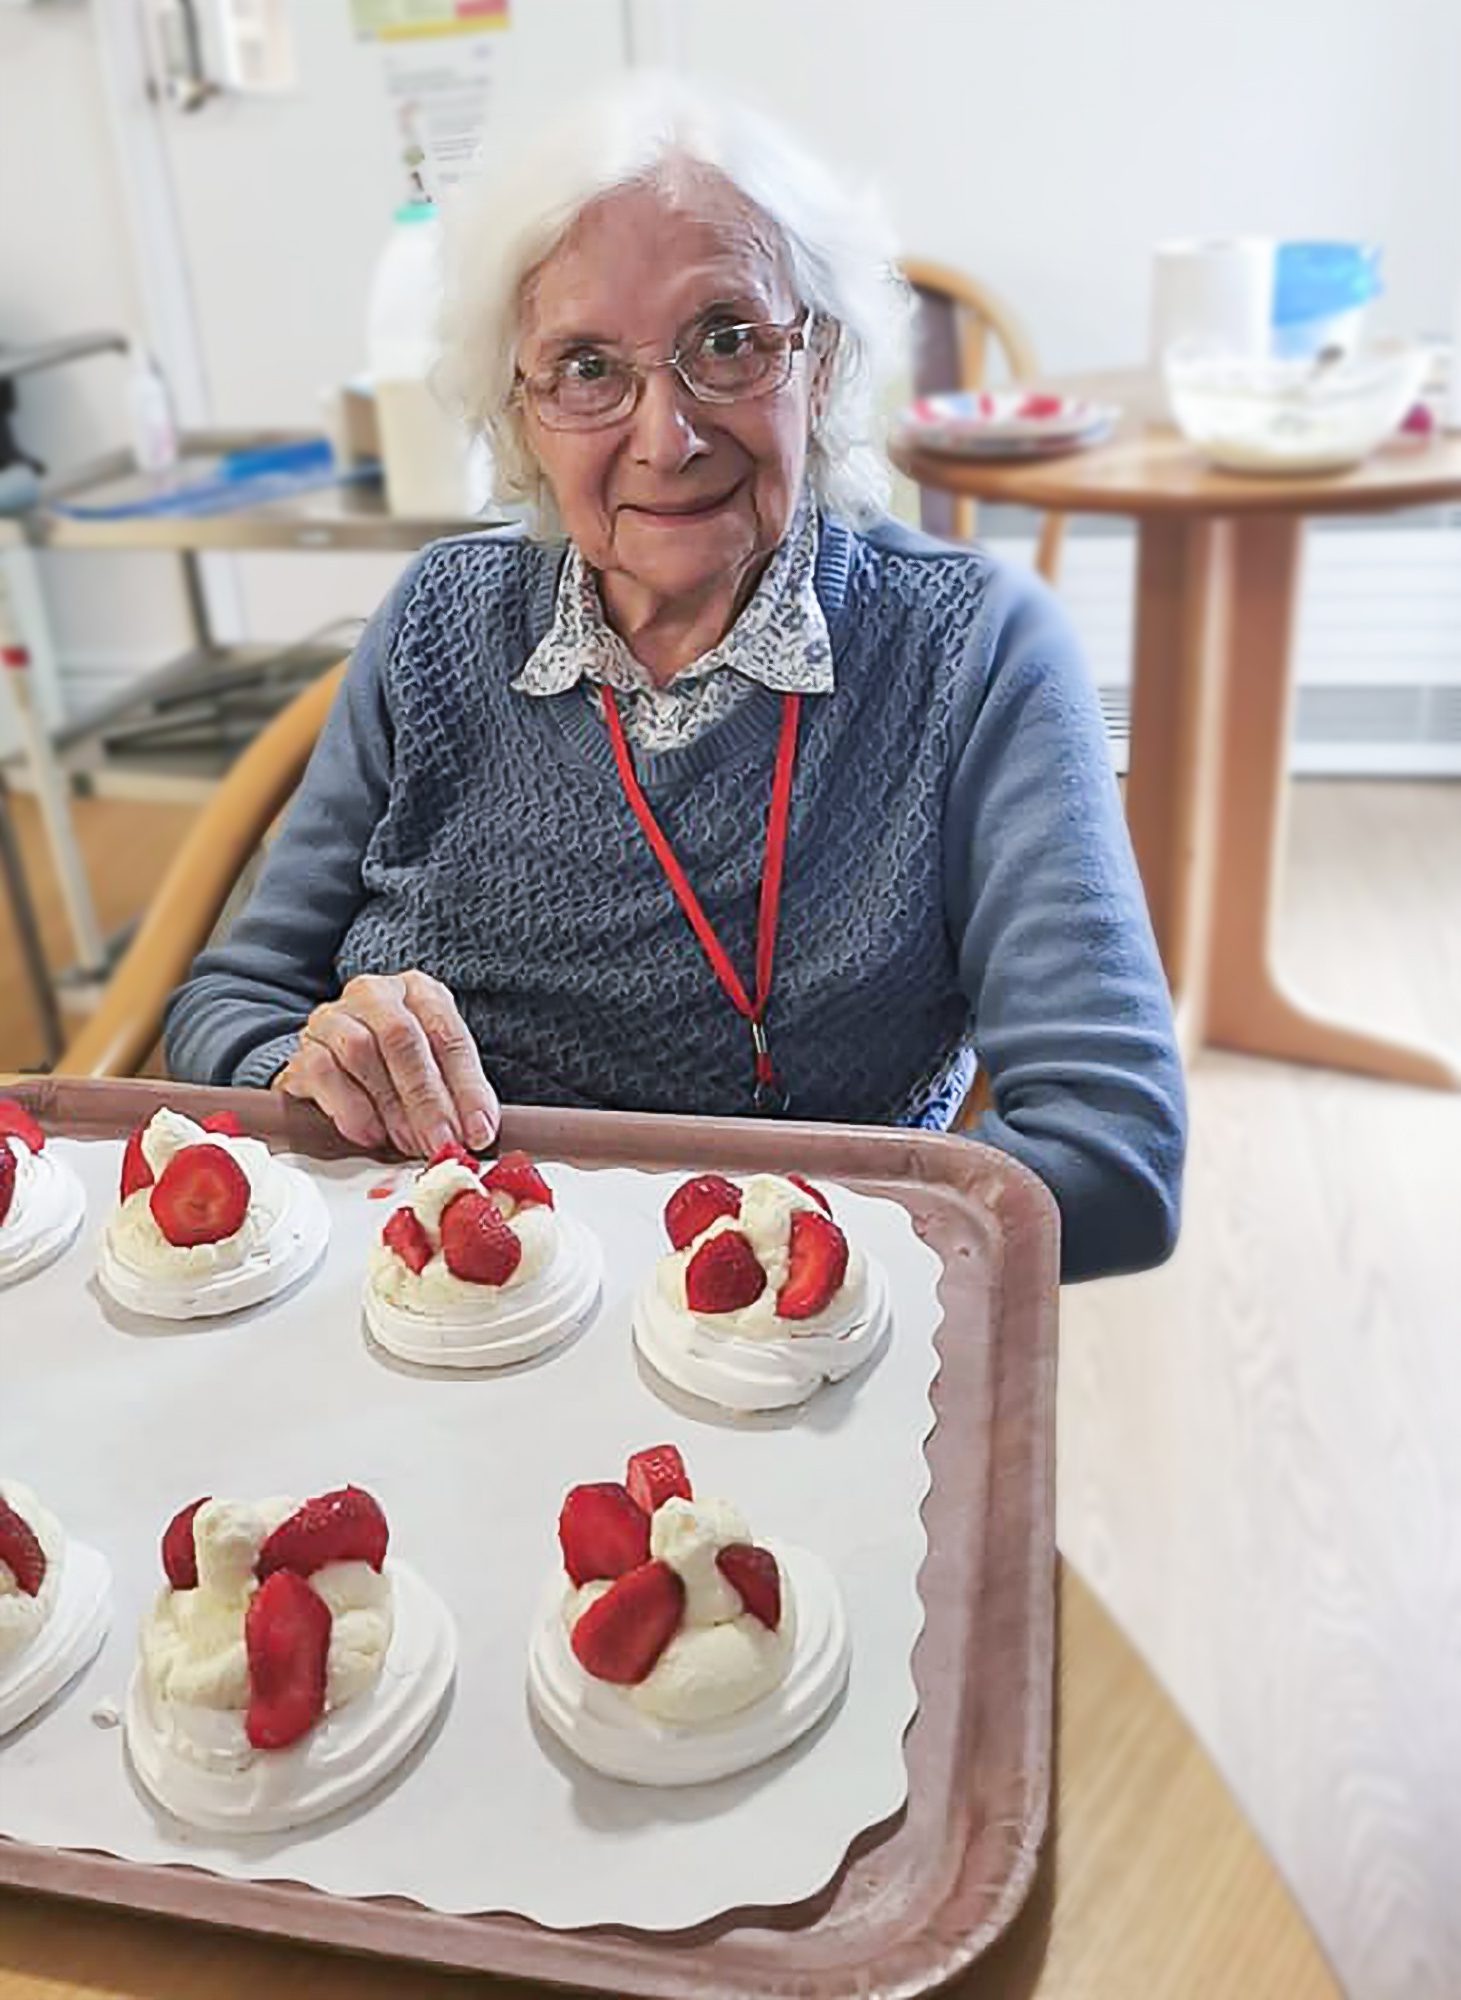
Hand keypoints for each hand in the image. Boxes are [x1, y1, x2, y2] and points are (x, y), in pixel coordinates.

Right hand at [272, 971, 499, 1156]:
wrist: (336, 1065)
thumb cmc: (399, 1066)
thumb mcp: (439, 1071)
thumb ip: (461, 1096)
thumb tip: (479, 1131)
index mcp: (419, 991)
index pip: (447, 1034)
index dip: (466, 1087)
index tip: (478, 1130)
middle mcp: (374, 995)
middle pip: (401, 1038)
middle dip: (426, 1098)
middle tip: (442, 1142)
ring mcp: (332, 1018)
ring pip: (359, 1050)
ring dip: (389, 1105)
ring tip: (409, 1142)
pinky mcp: (303, 1049)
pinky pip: (322, 1071)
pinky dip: (350, 1108)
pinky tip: (370, 1133)